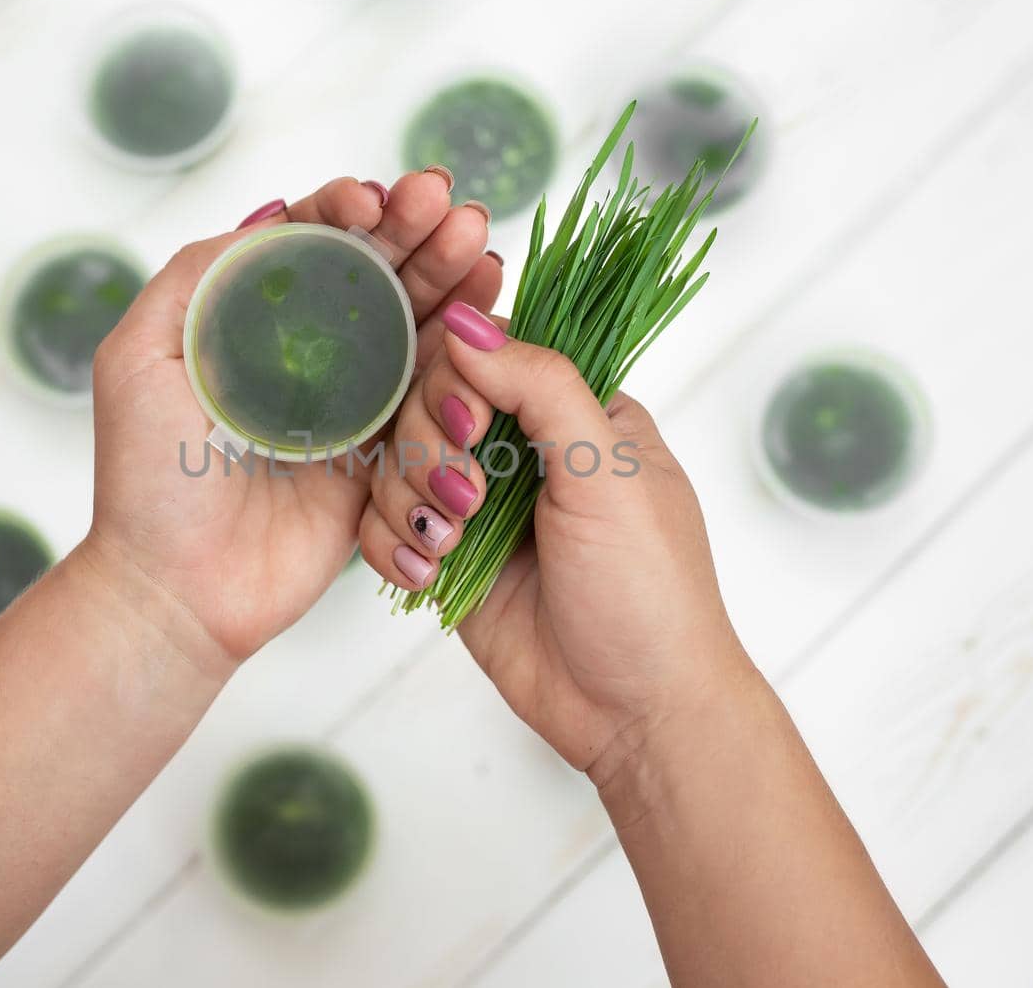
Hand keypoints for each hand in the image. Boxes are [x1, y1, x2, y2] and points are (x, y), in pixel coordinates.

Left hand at [82, 174, 501, 670]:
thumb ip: (195, 277)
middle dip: (412, 231)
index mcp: (248, 319)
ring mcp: (350, 401)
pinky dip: (464, 347)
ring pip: (411, 321)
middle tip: (451, 201)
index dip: (344, 210)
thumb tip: (273, 215)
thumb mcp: (139, 358)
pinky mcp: (384, 453)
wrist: (179, 590)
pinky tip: (487, 303)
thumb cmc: (146, 479)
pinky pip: (431, 393)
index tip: (372, 199)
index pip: (307, 244)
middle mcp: (305, 352)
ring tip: (480, 239)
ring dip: (448, 275)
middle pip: (370, 273)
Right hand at [360, 305, 750, 783]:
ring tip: (449, 547)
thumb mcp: (604, 471)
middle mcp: (523, 452)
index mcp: (575, 413)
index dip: (460, 380)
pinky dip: (391, 547)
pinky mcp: (448, 561)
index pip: (489, 354)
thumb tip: (469, 322)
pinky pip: (384, 528)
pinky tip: (426, 575)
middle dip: (431, 450)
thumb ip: (540, 387)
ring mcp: (480, 507)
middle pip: (429, 404)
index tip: (473, 429)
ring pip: (397, 464)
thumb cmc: (648, 589)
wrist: (635, 711)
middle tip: (468, 501)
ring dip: (409, 502)